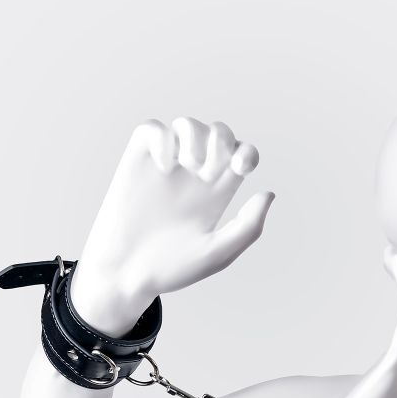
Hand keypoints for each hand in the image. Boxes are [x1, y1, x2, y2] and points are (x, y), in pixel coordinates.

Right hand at [69, 117, 275, 334]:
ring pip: (187, 125)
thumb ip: (248, 226)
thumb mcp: (217, 254)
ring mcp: (165, 167)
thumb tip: (268, 193)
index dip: (247, 153)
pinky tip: (164, 165)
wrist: (127, 273)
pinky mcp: (137, 162)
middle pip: (218, 133)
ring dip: (195, 135)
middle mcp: (192, 176)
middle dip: (222, 139)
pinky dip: (162, 138)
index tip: (239, 169)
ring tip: (190, 164)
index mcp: (215, 194)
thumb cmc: (171, 268)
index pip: (241, 157)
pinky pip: (152, 129)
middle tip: (209, 170)